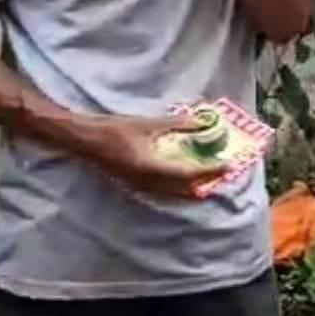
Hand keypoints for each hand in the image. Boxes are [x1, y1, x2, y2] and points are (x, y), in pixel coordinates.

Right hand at [88, 111, 212, 198]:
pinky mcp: (136, 185)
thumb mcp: (148, 124)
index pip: (189, 174)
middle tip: (222, 172)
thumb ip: (177, 125)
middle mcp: (149, 183)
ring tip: (208, 176)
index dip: (210, 171)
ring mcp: (141, 187)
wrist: (87, 141)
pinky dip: (178, 186)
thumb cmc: (115, 130)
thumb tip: (202, 122)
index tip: (227, 165)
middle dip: (205, 182)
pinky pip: (164, 191)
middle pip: (184, 189)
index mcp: (153, 168)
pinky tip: (184, 178)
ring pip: (174, 193)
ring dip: (193, 186)